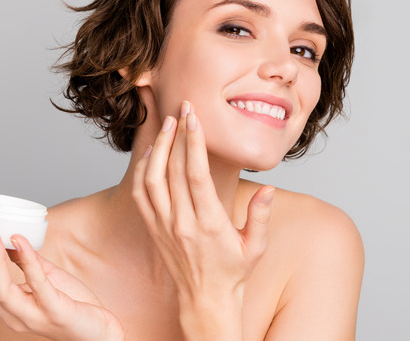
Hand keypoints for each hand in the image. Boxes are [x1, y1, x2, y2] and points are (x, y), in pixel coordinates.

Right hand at [0, 228, 123, 340]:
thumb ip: (26, 263)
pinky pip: (37, 285)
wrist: (100, 331)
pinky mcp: (55, 311)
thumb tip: (9, 238)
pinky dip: (27, 261)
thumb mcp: (45, 280)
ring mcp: (34, 316)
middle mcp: (15, 316)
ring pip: (1, 291)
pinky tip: (20, 240)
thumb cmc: (73, 305)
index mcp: (9, 309)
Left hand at [131, 101, 274, 333]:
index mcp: (209, 224)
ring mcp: (164, 226)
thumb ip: (261, 216)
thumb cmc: (233, 273)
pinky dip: (142, 171)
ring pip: (151, 179)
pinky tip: (151, 154)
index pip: (195, 174)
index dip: (192, 142)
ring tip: (166, 124)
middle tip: (181, 108)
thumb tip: (269, 188)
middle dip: (176, 134)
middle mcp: (182, 223)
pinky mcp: (153, 230)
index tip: (193, 117)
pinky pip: (141, 195)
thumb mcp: (256, 247)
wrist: (205, 301)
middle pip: (172, 169)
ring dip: (157, 148)